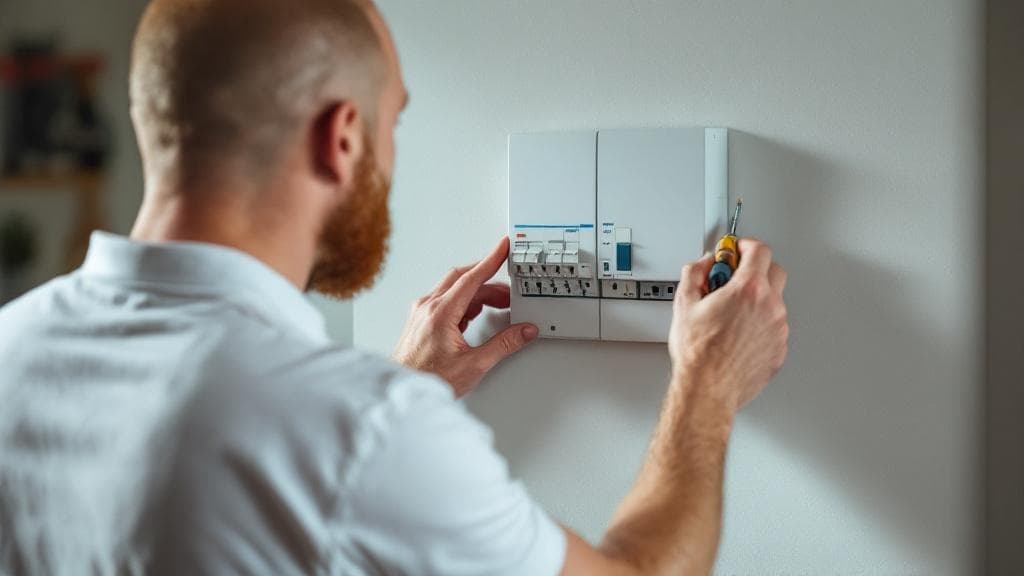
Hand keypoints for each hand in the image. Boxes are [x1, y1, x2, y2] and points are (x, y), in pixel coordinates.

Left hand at [394, 237, 539, 396]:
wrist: (403, 391)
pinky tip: (476, 315)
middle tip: (509, 286)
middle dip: (489, 280)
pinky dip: (465, 302)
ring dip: (478, 293)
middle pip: (462, 279)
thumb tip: (523, 332)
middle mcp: (428, 307)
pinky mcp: (421, 320)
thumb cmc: (428, 380)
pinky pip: (445, 300)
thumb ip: (503, 345)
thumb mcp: (474, 365)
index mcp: (440, 313)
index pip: (471, 278)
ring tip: (499, 305)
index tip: (503, 247)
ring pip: (454, 289)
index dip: (491, 260)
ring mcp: (422, 312)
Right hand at [668, 239, 788, 414]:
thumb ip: (694, 274)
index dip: (746, 246)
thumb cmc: (698, 354)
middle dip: (756, 269)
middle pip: (775, 271)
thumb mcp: (684, 304)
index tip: (737, 249)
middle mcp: (769, 306)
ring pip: (776, 301)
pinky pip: (775, 326)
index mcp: (748, 290)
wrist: (708, 390)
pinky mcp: (780, 348)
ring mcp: (778, 328)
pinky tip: (739, 333)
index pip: (760, 251)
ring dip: (759, 299)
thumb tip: (702, 264)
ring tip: (732, 313)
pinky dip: (761, 323)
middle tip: (736, 277)